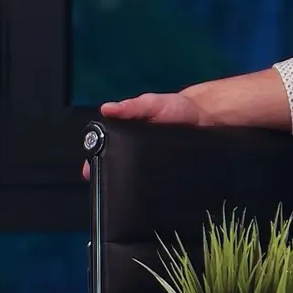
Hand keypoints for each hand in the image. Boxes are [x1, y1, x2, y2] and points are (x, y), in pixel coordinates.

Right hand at [82, 92, 214, 178]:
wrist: (203, 117)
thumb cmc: (175, 107)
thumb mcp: (150, 104)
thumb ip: (130, 107)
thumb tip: (107, 109)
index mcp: (124, 131)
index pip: (102, 147)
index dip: (94, 160)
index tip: (89, 169)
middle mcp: (133, 147)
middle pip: (114, 164)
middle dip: (110, 173)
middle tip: (109, 178)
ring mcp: (147, 160)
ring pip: (132, 174)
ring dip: (130, 180)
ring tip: (130, 183)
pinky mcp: (163, 169)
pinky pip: (153, 181)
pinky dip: (150, 186)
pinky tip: (150, 188)